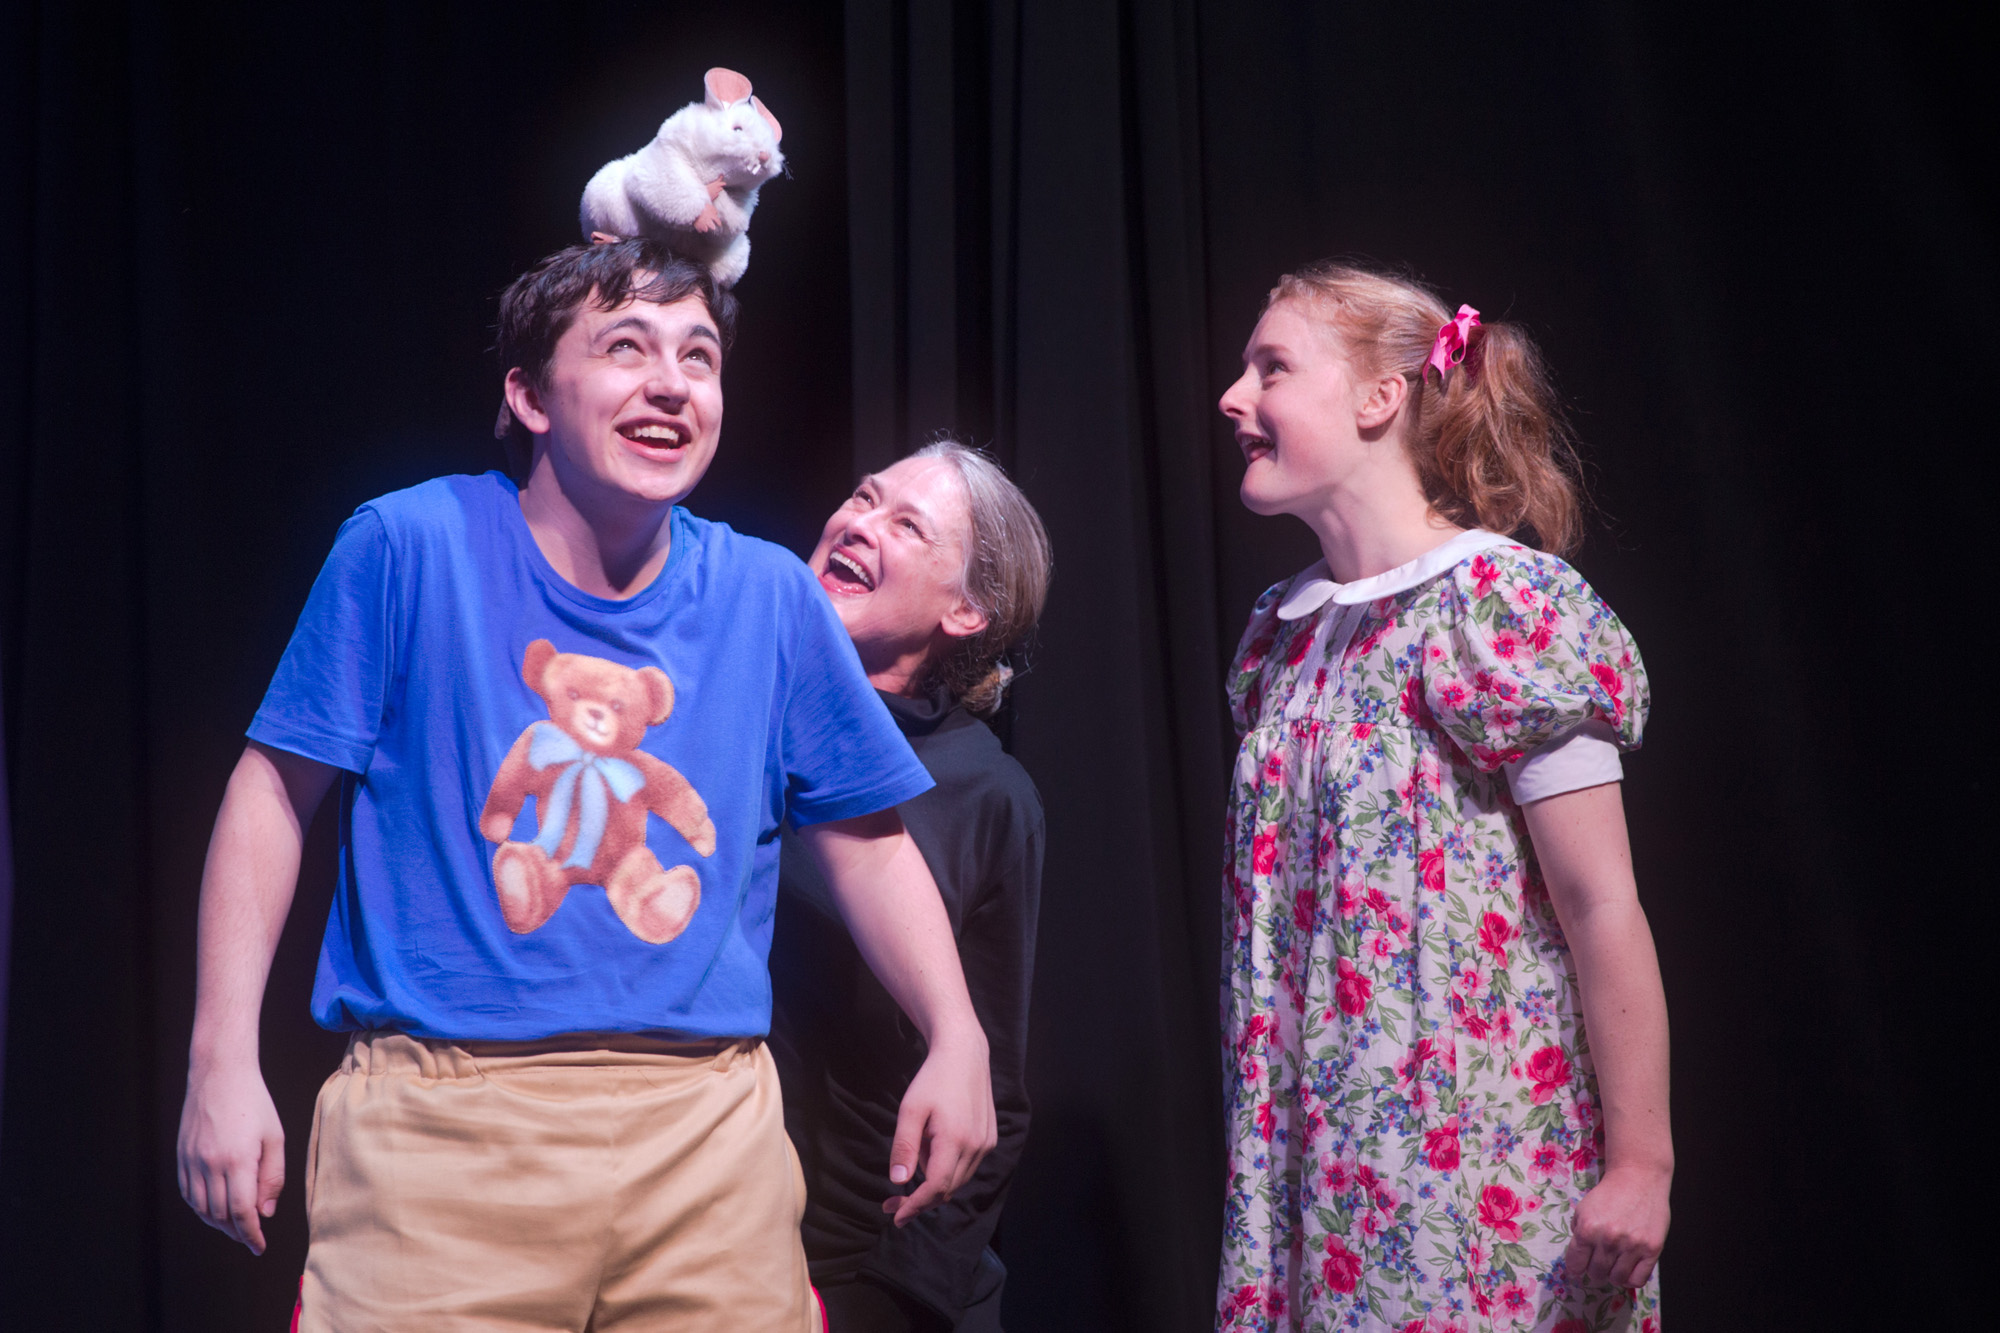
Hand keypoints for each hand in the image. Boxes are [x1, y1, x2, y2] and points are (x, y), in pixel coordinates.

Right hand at [177, 1062, 285, 1254]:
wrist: (219, 1075)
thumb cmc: (254, 1103)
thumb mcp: (274, 1137)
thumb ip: (272, 1177)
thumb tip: (265, 1212)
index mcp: (237, 1160)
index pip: (241, 1211)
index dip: (251, 1234)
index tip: (259, 1247)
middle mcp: (209, 1164)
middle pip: (220, 1214)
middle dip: (237, 1231)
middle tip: (251, 1237)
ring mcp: (191, 1161)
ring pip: (201, 1208)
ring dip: (218, 1223)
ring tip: (236, 1227)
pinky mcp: (181, 1157)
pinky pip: (188, 1194)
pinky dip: (201, 1208)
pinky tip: (215, 1209)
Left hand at [880, 1026, 995, 1226]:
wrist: (964, 1054)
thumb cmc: (933, 1079)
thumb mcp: (910, 1110)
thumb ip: (904, 1147)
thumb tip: (898, 1181)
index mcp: (955, 1140)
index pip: (935, 1187)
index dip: (915, 1206)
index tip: (896, 1217)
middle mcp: (976, 1147)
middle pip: (947, 1189)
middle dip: (919, 1201)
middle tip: (891, 1203)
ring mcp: (986, 1144)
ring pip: (957, 1180)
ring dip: (933, 1183)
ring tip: (914, 1159)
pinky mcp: (989, 1139)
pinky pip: (966, 1167)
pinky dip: (946, 1169)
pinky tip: (932, 1150)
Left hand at [1566, 1164, 1668, 1287]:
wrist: (1638, 1178)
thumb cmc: (1609, 1194)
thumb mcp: (1584, 1209)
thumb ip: (1578, 1232)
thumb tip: (1578, 1259)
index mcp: (1588, 1229)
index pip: (1575, 1264)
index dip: (1576, 1267)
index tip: (1579, 1266)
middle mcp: (1609, 1239)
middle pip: (1596, 1273)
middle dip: (1594, 1270)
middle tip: (1599, 1261)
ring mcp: (1632, 1246)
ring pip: (1617, 1279)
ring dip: (1612, 1275)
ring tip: (1614, 1264)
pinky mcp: (1652, 1249)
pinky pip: (1638, 1279)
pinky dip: (1631, 1279)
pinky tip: (1628, 1268)